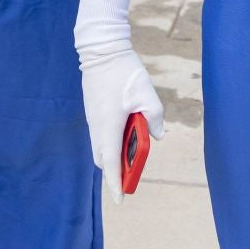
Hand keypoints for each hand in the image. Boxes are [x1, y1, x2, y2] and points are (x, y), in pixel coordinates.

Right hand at [79, 45, 164, 200]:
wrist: (101, 49)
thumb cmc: (124, 71)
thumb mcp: (146, 93)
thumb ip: (154, 117)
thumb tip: (157, 135)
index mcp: (109, 125)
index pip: (111, 162)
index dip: (116, 182)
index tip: (120, 200)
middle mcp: (97, 125)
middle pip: (104, 159)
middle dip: (116, 171)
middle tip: (133, 175)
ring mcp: (93, 118)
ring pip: (101, 147)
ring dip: (114, 155)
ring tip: (133, 153)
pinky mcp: (93, 111)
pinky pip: (101, 135)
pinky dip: (111, 142)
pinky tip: (126, 134)